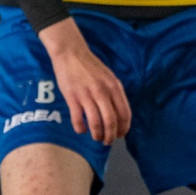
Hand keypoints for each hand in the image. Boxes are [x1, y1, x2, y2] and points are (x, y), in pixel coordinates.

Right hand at [38, 18, 130, 141]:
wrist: (71, 53)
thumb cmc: (90, 66)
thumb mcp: (109, 77)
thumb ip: (114, 93)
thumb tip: (119, 114)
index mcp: (114, 87)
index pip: (124, 113)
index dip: (123, 128)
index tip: (120, 135)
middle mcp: (102, 92)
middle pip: (111, 121)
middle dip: (111, 135)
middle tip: (108, 141)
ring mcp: (87, 95)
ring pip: (95, 122)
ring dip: (97, 134)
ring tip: (96, 138)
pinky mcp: (72, 97)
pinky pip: (78, 119)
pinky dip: (80, 128)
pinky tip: (81, 130)